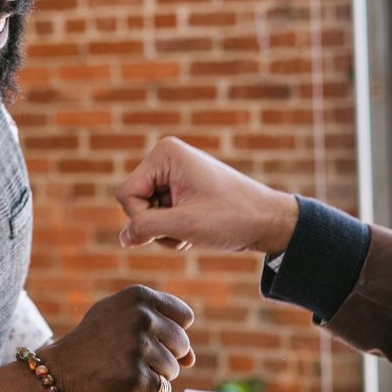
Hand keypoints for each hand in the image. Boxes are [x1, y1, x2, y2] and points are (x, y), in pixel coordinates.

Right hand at [37, 286, 194, 391]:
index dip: (169, 334)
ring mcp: (138, 348)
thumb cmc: (91, 347)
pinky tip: (123, 387)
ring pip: (174, 370)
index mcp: (139, 297)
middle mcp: (141, 317)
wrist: (55, 375)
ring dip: (154, 377)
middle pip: (182, 345)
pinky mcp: (136, 378)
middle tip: (128, 359)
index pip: (184, 317)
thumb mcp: (119, 322)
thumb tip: (192, 359)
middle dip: (163, 358)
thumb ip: (160, 329)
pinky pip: (163, 390)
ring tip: (122, 371)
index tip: (143, 340)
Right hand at [116, 136, 298, 254]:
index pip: (126, 195)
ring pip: (148, 213)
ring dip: (167, 230)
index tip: (174, 226)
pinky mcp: (183, 189)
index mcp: (165, 154)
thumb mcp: (184, 225)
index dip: (143, 220)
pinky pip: (161, 214)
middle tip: (187, 231)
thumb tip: (123, 237)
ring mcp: (175, 173)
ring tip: (195, 231)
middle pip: (135, 203)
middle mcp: (167, 158)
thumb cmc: (232, 217)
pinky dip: (175, 229)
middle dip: (157, 225)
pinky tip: (197, 230)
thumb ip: (146, 228)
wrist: (268, 221)